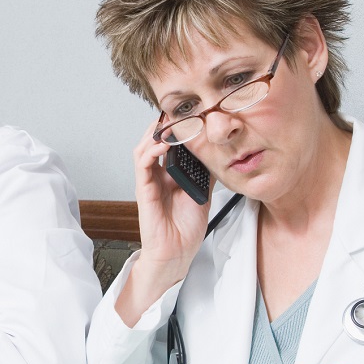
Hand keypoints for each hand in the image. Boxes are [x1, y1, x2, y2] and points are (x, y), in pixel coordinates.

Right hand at [115, 122, 212, 326]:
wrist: (177, 253)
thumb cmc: (186, 229)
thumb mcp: (203, 194)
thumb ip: (206, 174)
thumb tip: (220, 154)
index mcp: (169, 175)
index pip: (168, 144)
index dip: (175, 128)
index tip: (188, 113)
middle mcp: (156, 176)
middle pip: (154, 141)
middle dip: (164, 124)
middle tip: (177, 110)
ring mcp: (148, 182)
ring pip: (144, 147)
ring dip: (155, 133)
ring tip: (169, 122)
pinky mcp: (143, 191)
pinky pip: (143, 164)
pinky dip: (151, 150)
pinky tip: (164, 143)